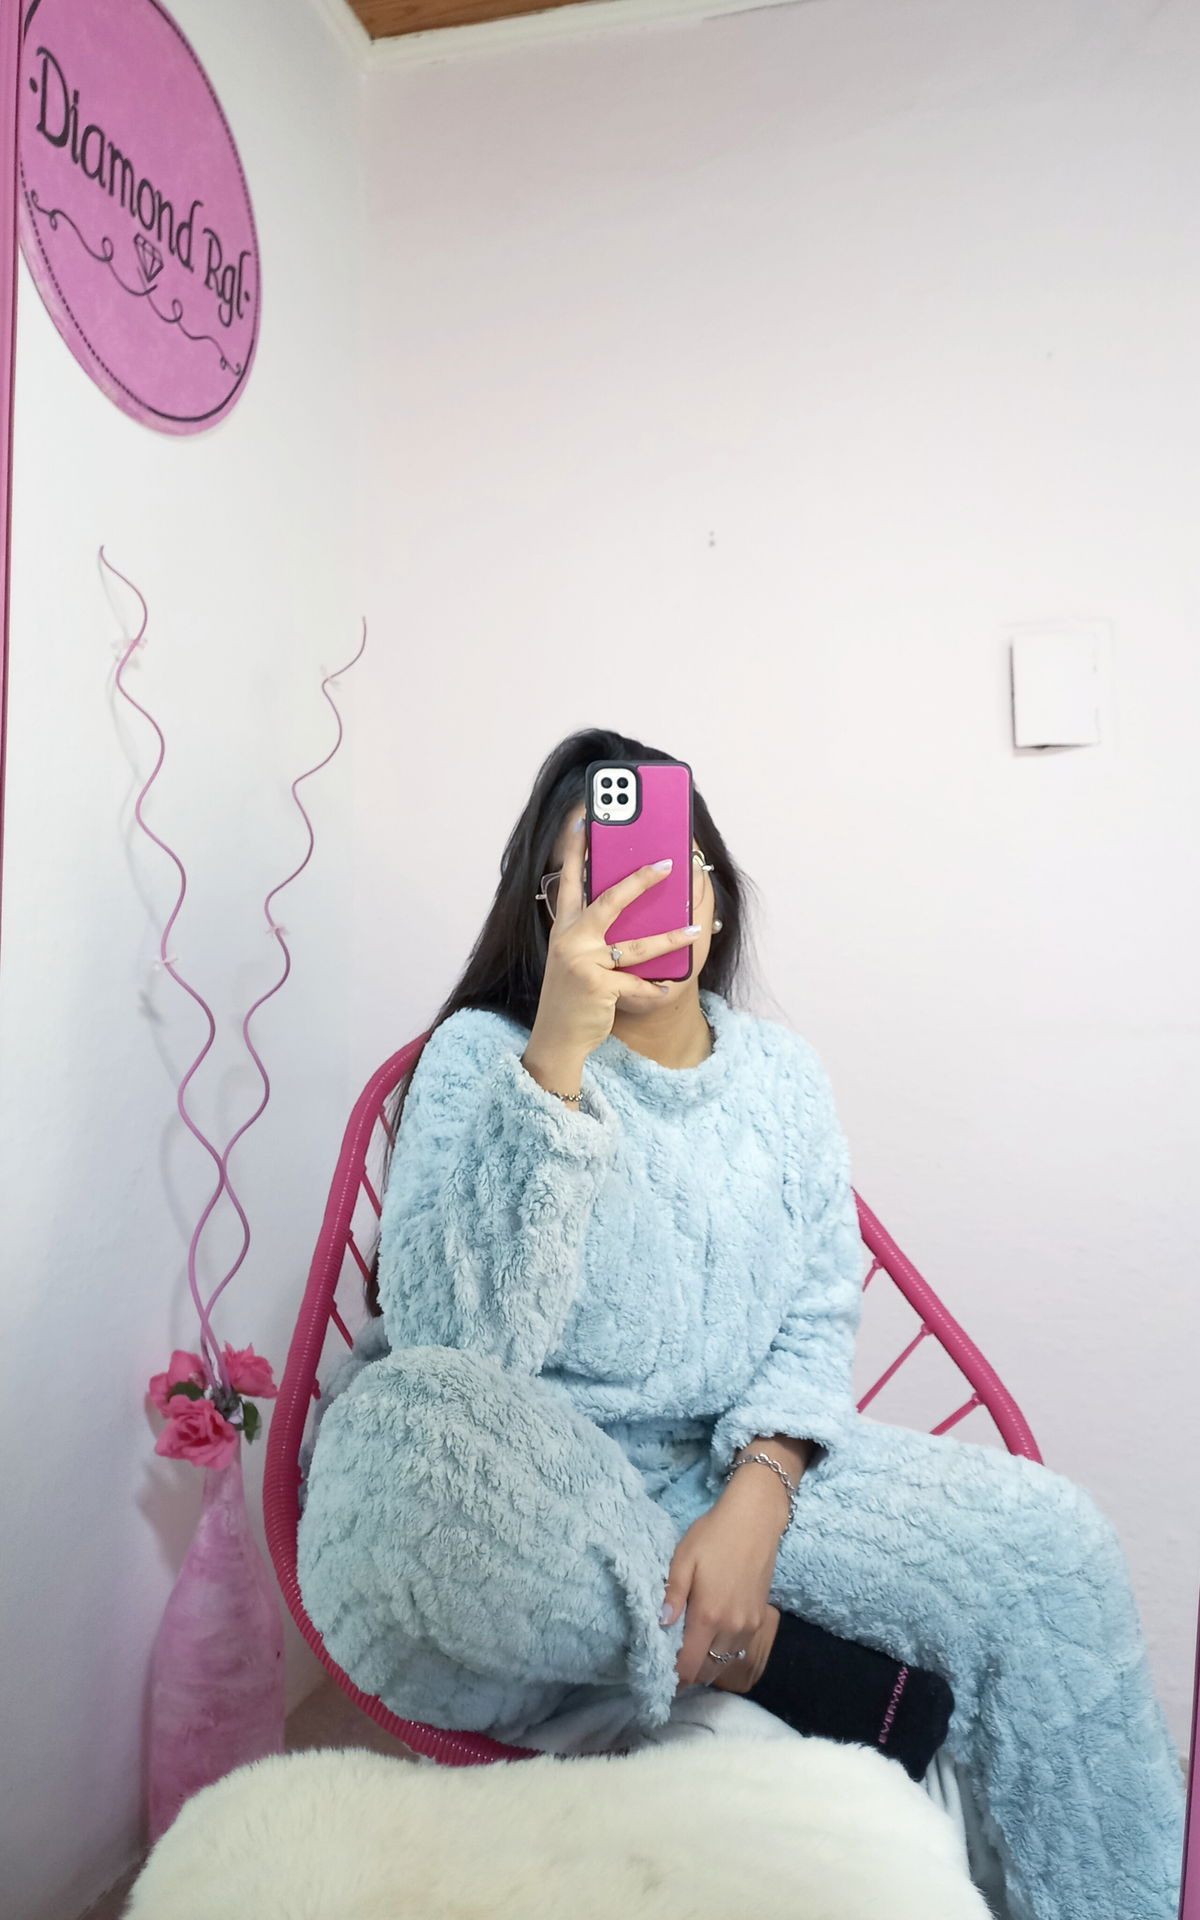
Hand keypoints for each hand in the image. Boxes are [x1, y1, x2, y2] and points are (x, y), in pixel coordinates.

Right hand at [525, 814, 701, 1067]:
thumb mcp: (575, 957)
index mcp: (564, 927)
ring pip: (636, 945)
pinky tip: (665, 988)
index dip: (575, 849)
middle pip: (610, 900)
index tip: (583, 820)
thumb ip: (594, 931)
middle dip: (641, 880)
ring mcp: (582, 962)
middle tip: (668, 863)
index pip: (569, 879)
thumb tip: (635, 908)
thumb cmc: (572, 995)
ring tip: (696, 931)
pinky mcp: (596, 986)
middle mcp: (570, 939)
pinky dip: (653, 989)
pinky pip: (636, 983)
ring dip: (671, 938)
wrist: (557, 1038)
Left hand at [662, 1478, 786, 1692]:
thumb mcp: (684, 1558)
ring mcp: (749, 1625)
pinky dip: (723, 1653)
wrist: (755, 1520)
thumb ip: (672, 1593)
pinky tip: (711, 1638)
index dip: (673, 1678)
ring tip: (689, 1653)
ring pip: (724, 1662)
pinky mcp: (760, 1619)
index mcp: (708, 1615)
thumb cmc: (713, 1534)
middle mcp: (732, 1628)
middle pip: (707, 1670)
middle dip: (688, 1674)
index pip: (689, 1666)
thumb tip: (661, 1624)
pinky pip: (738, 1649)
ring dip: (706, 1664)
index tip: (659, 1677)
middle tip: (671, 1665)